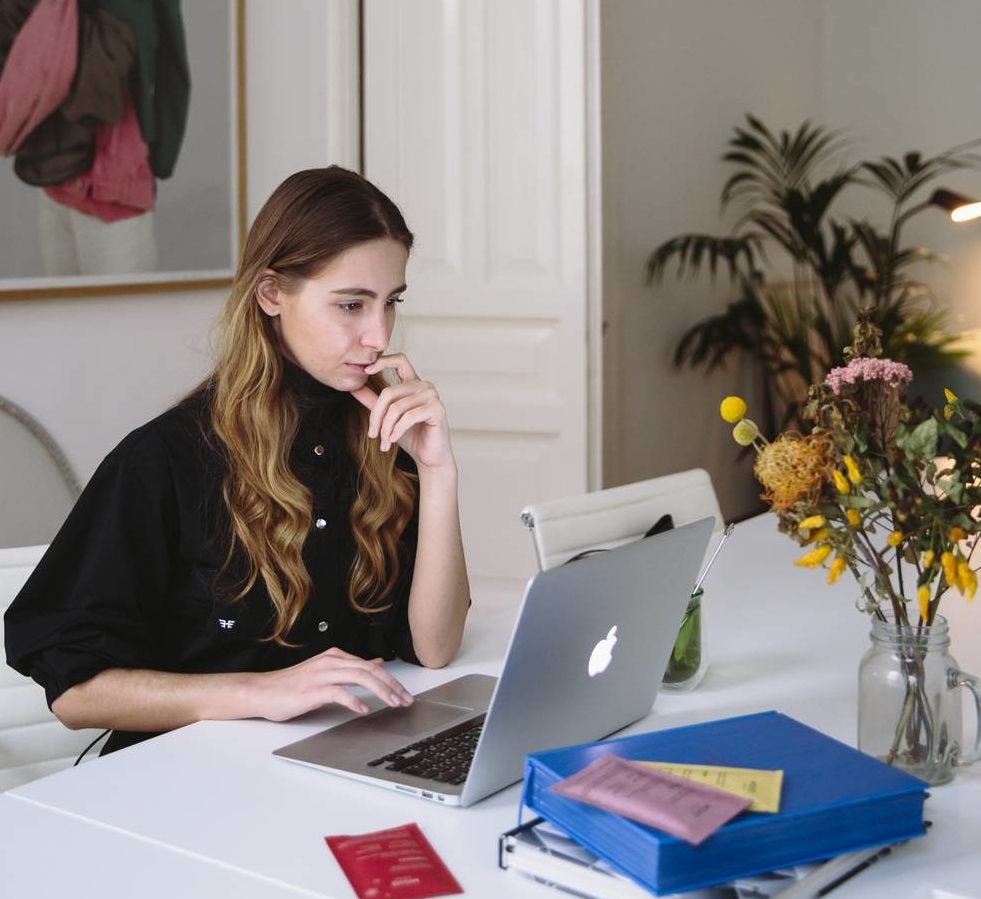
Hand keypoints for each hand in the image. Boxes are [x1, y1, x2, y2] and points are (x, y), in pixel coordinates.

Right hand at [250, 647, 413, 720]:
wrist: (262, 691)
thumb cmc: (292, 685)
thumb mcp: (326, 672)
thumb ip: (351, 668)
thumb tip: (376, 663)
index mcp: (335, 657)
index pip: (370, 666)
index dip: (391, 680)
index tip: (404, 694)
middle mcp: (331, 662)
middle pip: (369, 670)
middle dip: (392, 685)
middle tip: (405, 700)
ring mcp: (321, 675)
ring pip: (359, 677)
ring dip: (380, 691)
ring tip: (393, 703)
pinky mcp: (312, 690)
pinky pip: (338, 693)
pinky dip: (354, 701)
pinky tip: (364, 710)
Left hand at [351, 354, 454, 469]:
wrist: (429, 457)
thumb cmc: (411, 436)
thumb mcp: (388, 417)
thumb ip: (373, 401)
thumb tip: (354, 388)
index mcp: (413, 383)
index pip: (399, 360)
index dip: (382, 361)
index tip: (365, 370)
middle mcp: (424, 386)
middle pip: (389, 392)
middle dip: (376, 416)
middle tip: (372, 434)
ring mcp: (432, 396)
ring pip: (397, 407)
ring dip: (386, 428)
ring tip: (384, 442)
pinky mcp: (437, 409)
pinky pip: (408, 417)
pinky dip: (397, 430)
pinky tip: (392, 440)